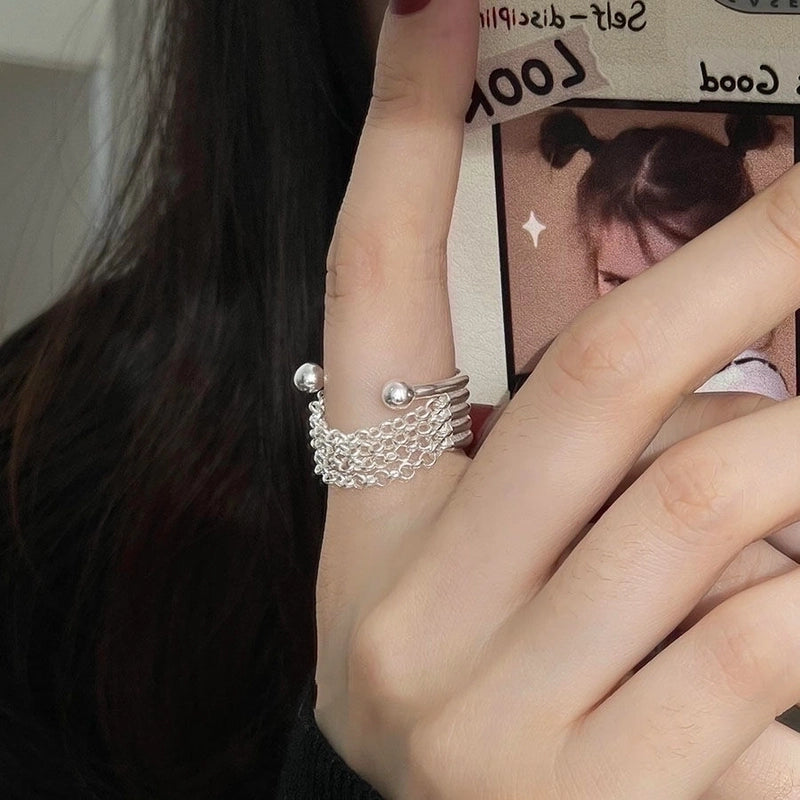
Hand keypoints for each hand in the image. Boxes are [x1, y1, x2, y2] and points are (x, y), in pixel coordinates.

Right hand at [314, 1, 799, 796]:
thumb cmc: (483, 703)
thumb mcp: (471, 583)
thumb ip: (551, 472)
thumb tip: (696, 354)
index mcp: (371, 550)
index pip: (373, 311)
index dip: (396, 149)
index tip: (435, 8)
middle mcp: (417, 632)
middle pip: (599, 387)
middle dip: (741, 269)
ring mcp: (513, 732)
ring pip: (712, 515)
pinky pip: (773, 653)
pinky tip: (792, 599)